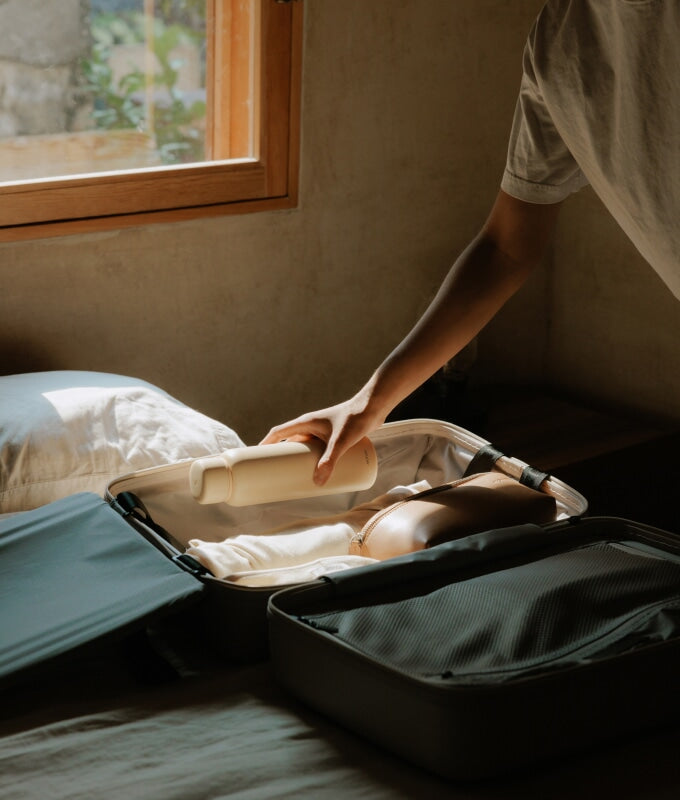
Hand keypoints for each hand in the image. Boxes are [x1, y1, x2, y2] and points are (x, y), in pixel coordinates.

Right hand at [260, 391, 385, 484]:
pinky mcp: (333, 436)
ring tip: (295, 477)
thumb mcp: (340, 441)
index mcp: (306, 423)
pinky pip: (317, 449)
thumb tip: (318, 482)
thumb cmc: (356, 418)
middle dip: (282, 458)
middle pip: (290, 442)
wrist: (374, 407)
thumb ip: (330, 461)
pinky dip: (314, 460)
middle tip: (276, 474)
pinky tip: (317, 471)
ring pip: (305, 447)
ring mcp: (322, 431)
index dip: (266, 444)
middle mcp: (311, 426)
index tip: (257, 457)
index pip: (279, 432)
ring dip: (299, 460)